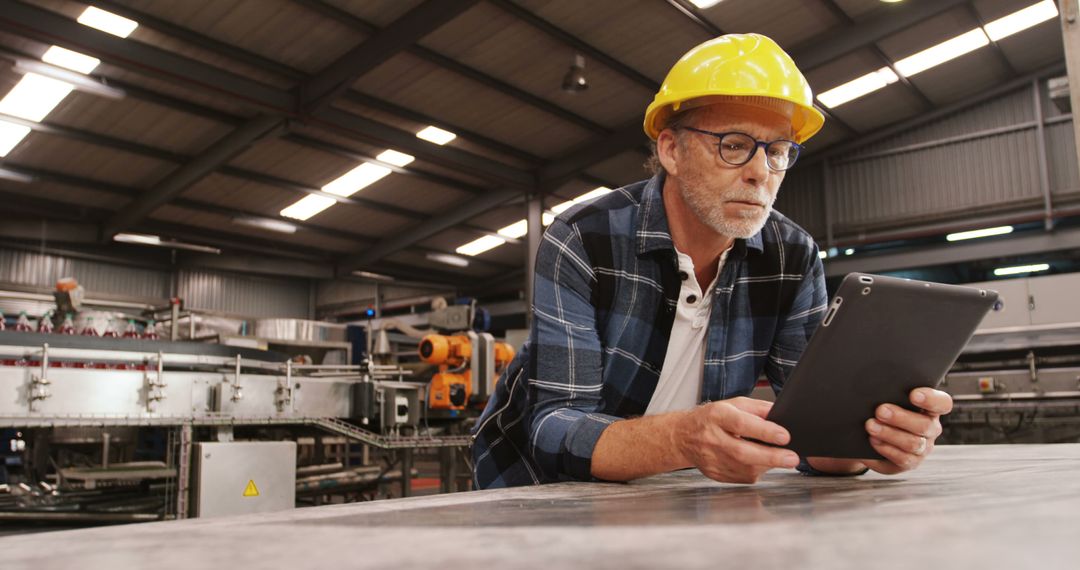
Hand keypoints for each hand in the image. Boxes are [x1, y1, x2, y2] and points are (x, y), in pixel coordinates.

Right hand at [673, 397, 800, 483]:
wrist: (683, 437)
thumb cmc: (712, 419)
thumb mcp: (733, 404)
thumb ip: (758, 409)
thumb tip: (781, 416)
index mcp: (717, 416)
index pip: (741, 424)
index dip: (764, 431)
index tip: (785, 436)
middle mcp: (711, 438)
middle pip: (743, 452)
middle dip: (771, 457)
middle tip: (792, 458)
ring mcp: (711, 459)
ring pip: (744, 469)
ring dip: (767, 465)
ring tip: (780, 459)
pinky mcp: (714, 474)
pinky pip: (741, 477)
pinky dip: (756, 472)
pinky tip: (759, 463)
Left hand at [863, 388, 952, 474]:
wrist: (868, 438)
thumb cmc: (883, 411)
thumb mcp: (887, 399)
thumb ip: (890, 393)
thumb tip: (876, 387)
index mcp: (930, 408)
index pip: (942, 403)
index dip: (931, 399)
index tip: (913, 394)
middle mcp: (931, 429)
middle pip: (925, 425)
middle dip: (900, 418)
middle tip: (880, 411)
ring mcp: (923, 448)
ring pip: (913, 443)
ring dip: (889, 434)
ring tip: (870, 426)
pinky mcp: (910, 462)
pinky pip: (903, 459)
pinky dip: (886, 449)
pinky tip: (873, 440)